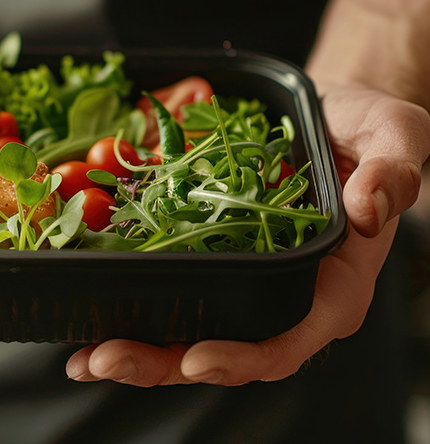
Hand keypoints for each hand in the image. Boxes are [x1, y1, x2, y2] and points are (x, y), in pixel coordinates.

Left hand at [66, 86, 429, 385]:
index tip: (193, 358)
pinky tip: (85, 312)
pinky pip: (170, 291)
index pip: (287, 340)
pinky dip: (128, 305)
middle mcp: (282, 297)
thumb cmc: (367, 130)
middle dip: (161, 363)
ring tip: (82, 356)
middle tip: (104, 359)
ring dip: (134, 349)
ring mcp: (241, 281)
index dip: (241, 357)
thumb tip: (370, 212)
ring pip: (187, 332)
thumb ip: (392, 173)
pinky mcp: (210, 258)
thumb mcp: (396, 136)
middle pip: (221, 351)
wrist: (327, 116)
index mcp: (331, 287)